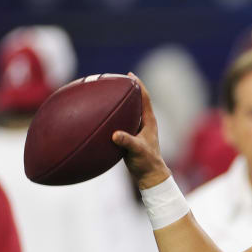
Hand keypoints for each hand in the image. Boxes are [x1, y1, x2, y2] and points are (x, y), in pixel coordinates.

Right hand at [112, 73, 170, 188]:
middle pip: (137, 101)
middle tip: (116, 79)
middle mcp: (144, 123)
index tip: (130, 75)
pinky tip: (102, 116)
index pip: (145, 98)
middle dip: (128, 90)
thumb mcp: (136, 151)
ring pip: (129, 111)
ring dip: (121, 102)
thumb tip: (115, 135)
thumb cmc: (146, 163)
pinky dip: (114, 116)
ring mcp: (138, 130)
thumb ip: (127, 142)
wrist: (149, 176)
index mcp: (149, 122)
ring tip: (108, 93)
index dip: (138, 86)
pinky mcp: (131, 137)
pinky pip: (122, 122)